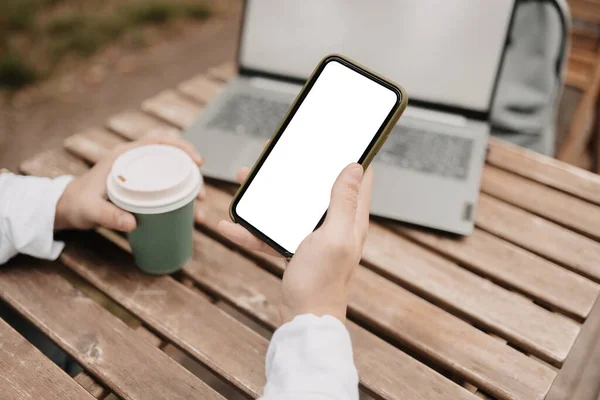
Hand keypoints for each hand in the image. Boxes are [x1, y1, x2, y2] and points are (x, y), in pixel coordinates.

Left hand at [54, 136, 206, 231]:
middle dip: (192, 176)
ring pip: (173, 176)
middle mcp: (136, 161)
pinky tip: (189, 215)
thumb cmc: (77, 204)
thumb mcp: (90, 210)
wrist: (67, 208)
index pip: (159, 142)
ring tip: (198, 212)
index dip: (182, 148)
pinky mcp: (143, 188)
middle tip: (201, 196)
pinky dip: (180, 200)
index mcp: (125, 156)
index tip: (197, 161)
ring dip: (189, 191)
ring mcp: (140, 174)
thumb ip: (107, 216)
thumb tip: (132, 223)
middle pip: (172, 160)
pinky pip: (167, 188)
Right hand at [218, 163, 373, 323]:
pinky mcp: (295, 251)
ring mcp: (314, 238)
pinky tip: (229, 226)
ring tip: (243, 180)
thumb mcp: (335, 236)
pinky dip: (252, 231)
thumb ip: (344, 202)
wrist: (304, 321)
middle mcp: (335, 225)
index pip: (358, 178)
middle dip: (295, 170)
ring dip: (266, 195)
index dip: (347, 156)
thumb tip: (355, 167)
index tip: (330, 139)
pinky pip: (271, 234)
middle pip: (315, 188)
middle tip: (275, 154)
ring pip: (289, 207)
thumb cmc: (323, 282)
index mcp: (350, 218)